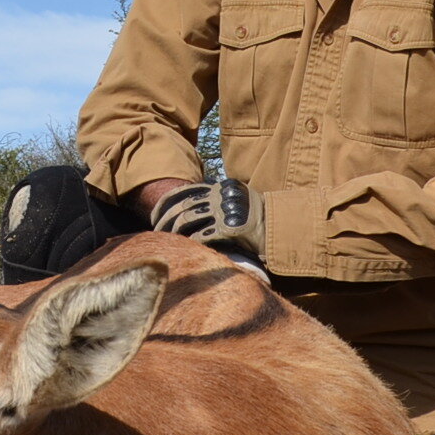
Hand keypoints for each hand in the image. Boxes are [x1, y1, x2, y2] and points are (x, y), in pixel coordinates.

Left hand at [149, 179, 267, 261]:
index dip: (166, 203)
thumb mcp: (235, 198)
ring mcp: (225, 211)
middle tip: (156, 229)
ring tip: (169, 239)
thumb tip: (188, 206)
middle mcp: (221, 196)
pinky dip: (191, 241)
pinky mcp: (230, 228)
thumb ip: (215, 198)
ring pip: (189, 219)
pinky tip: (185, 247)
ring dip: (175, 231)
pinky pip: (203, 235)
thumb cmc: (254, 216)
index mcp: (220, 187)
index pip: (185, 191)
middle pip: (184, 206)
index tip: (156, 214)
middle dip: (166, 218)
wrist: (278, 227)